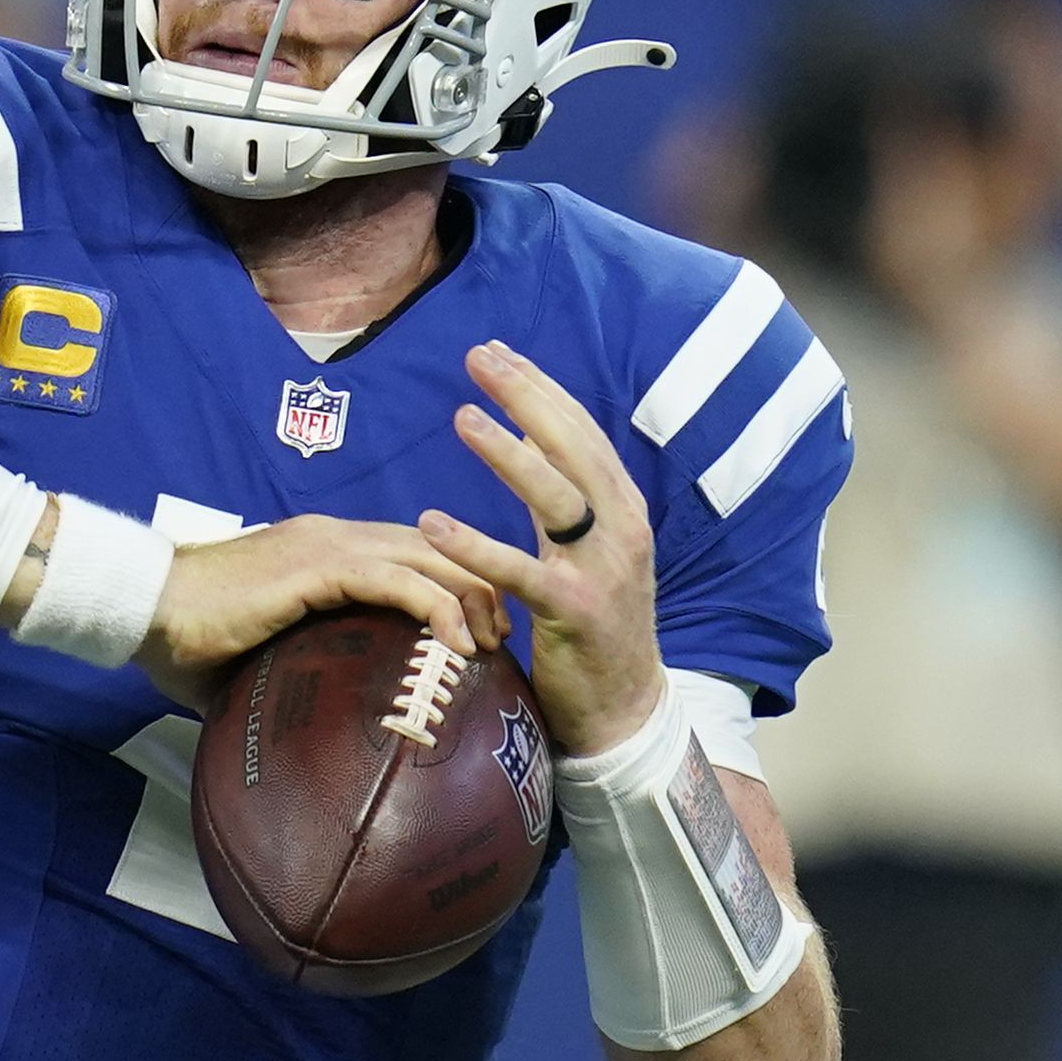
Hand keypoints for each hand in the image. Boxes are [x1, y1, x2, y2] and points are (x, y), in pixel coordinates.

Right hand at [128, 512, 506, 715]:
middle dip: (480, 587)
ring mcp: (330, 546)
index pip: (411, 551)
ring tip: (490, 646)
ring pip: (431, 556)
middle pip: (437, 547)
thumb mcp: (251, 658)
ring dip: (473, 598)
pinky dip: (438, 607)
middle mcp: (336, 537)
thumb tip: (291, 737)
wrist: (144, 608)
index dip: (454, 584)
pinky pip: (400, 580)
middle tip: (499, 641)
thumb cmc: (184, 639)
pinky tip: (457, 644)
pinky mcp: (320, 565)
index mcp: (324, 550)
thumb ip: (284, 678)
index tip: (476, 632)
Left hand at [420, 340, 663, 754]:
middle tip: (479, 358)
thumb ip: (560, 504)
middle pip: (571, 449)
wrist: (626, 708)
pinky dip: (476, 547)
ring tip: (462, 417)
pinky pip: (520, 573)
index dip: (540, 389)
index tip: (499, 352)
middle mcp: (621, 529)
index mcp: (621, 509)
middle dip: (527, 398)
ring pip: (554, 498)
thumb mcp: (585, 553)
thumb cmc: (594, 626)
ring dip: (507, 455)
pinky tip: (434, 522)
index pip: (579, 434)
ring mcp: (601, 570)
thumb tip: (521, 444)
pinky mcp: (574, 612)